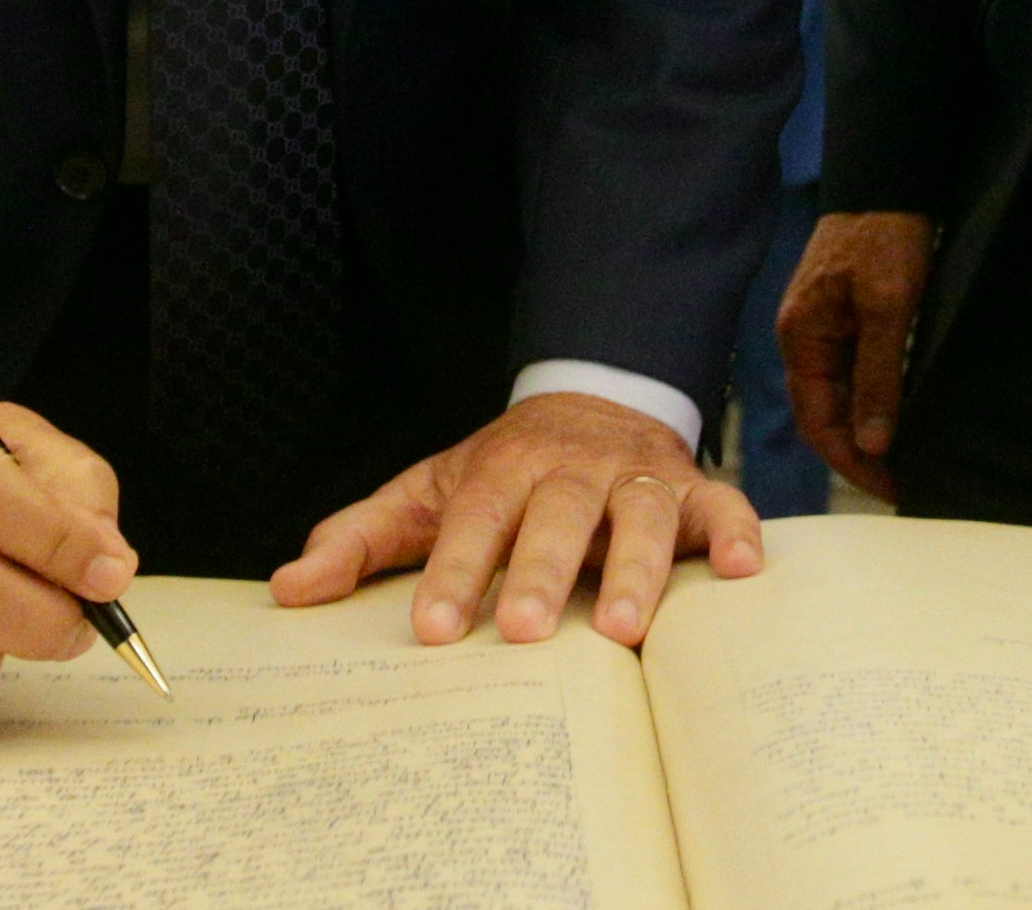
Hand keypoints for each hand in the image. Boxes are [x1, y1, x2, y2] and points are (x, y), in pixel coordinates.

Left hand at [275, 390, 762, 647]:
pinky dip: (737, 534)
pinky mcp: (693, 490)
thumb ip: (361, 539)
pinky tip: (743, 573)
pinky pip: (723, 507)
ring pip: (639, 517)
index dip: (454, 574)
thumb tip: (288, 591)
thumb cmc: (500, 474)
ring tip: (621, 630)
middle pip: (556, 519)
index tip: (433, 629)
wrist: (591, 399)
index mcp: (501, 472)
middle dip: (538, 573)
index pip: (473, 522)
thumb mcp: (427, 492)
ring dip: (635, 569)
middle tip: (522, 632)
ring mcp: (636, 478)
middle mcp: (571, 471)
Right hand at [775, 209, 932, 499]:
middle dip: (861, 452)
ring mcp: (826, 327)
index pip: (817, 421)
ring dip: (870, 428)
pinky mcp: (849, 316)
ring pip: (843, 395)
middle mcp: (806, 338)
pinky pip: (857, 372)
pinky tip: (906, 414)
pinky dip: (878, 399)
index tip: (890, 487)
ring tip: (909, 458)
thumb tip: (872, 443)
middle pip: (826, 413)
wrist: (891, 179)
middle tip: (905, 482)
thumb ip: (878, 375)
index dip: (851, 460)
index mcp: (801, 338)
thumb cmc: (885, 236)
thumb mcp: (888, 307)